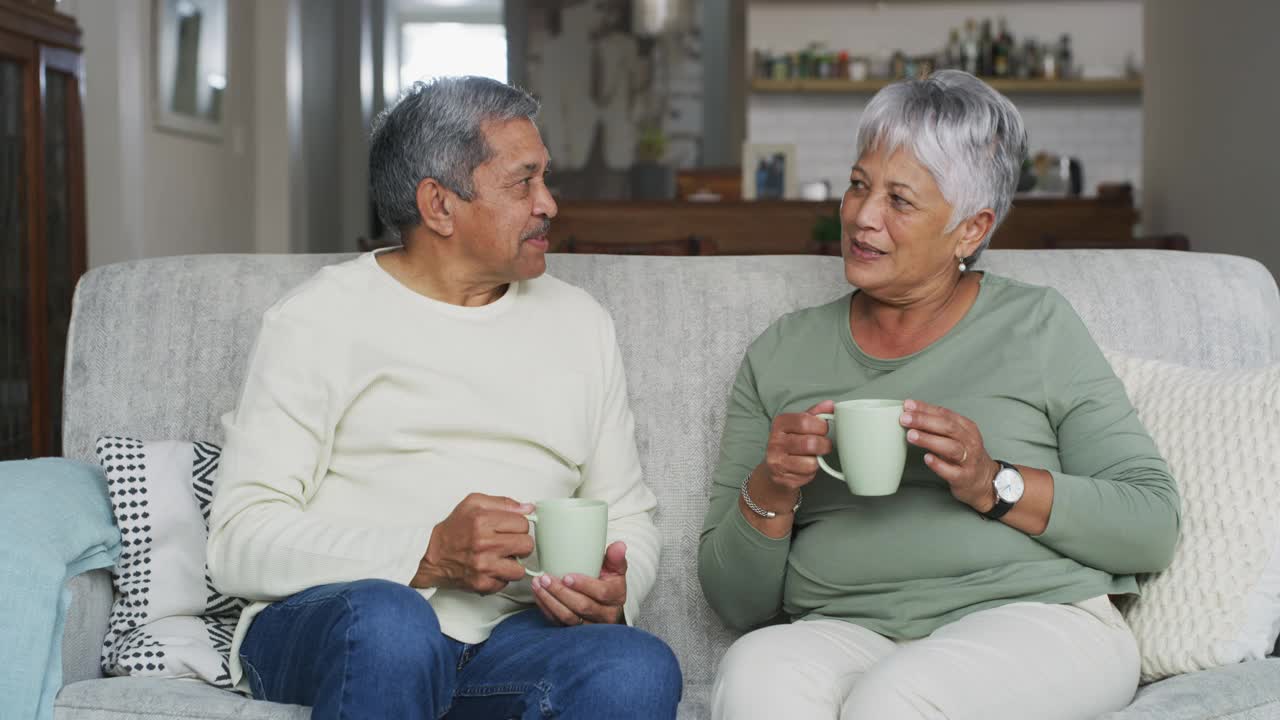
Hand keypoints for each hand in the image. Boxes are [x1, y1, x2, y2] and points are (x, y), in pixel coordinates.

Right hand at [411, 493, 535, 594]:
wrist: (431, 556)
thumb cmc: (453, 530)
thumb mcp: (474, 504)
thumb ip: (503, 503)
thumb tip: (528, 508)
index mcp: (483, 521)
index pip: (523, 524)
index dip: (518, 526)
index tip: (509, 528)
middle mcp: (484, 544)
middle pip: (527, 545)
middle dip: (520, 544)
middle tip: (508, 543)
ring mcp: (484, 566)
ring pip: (520, 569)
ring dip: (513, 563)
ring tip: (501, 557)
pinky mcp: (482, 584)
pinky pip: (506, 583)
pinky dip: (501, 577)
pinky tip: (491, 568)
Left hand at [530, 541, 627, 625]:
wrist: (605, 603)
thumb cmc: (609, 582)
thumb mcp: (616, 569)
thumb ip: (616, 557)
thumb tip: (619, 545)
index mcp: (616, 597)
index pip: (601, 593)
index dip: (584, 585)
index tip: (567, 577)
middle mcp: (605, 615)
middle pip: (582, 606)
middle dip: (561, 592)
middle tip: (545, 578)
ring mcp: (589, 625)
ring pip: (568, 617)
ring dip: (550, 600)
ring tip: (538, 585)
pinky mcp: (575, 630)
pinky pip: (558, 622)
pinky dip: (546, 608)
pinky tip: (539, 595)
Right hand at [761, 399, 835, 493]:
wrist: (773, 469)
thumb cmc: (791, 443)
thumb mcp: (800, 425)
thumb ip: (815, 414)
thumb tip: (830, 404)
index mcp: (780, 423)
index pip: (805, 421)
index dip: (821, 426)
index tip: (823, 429)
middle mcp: (775, 441)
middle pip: (810, 443)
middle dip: (824, 445)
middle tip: (823, 446)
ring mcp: (776, 461)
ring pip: (811, 462)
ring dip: (817, 461)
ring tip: (812, 457)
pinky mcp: (781, 478)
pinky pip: (807, 476)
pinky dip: (811, 473)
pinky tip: (804, 468)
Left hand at [899, 399, 999, 511]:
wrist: (984, 481)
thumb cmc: (965, 455)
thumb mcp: (956, 436)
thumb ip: (937, 425)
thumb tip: (911, 413)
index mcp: (966, 428)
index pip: (945, 414)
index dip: (926, 409)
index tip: (908, 405)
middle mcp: (969, 441)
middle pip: (948, 427)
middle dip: (924, 421)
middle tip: (905, 418)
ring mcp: (968, 460)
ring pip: (950, 447)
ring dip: (929, 440)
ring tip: (911, 435)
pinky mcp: (964, 477)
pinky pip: (952, 471)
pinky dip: (939, 464)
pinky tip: (927, 458)